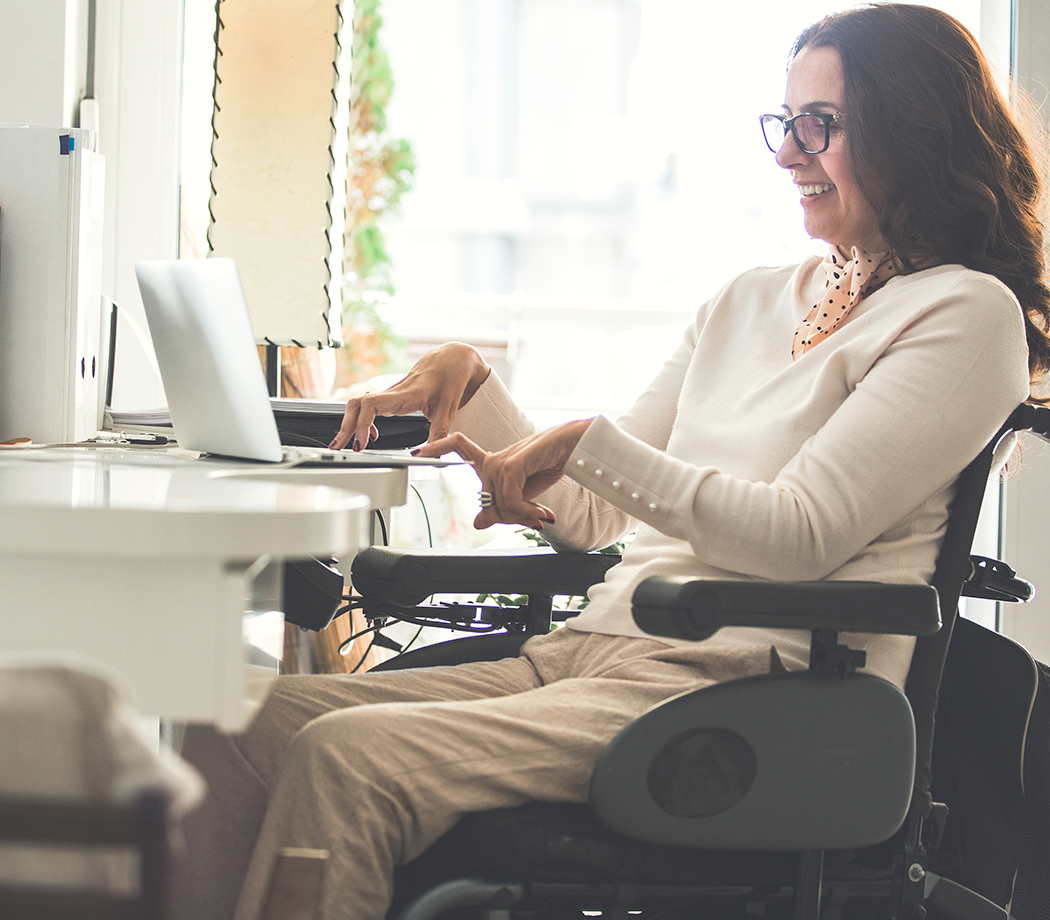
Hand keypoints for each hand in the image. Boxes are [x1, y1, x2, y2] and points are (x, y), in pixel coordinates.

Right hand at [329, 343, 490, 449]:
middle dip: (345, 427)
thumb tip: (432, 459)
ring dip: (349, 424)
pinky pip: (367, 406)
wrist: (453, 360)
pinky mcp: (390, 396)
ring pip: (358, 404)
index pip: (371, 405)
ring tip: (348, 444)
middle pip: (356, 404)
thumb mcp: (448, 411)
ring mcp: (389, 393)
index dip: (361, 424)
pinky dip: (361, 420)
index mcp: (405, 395)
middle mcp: (393, 393)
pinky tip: (370, 435)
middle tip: (339, 447)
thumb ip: (439, 436)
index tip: (362, 443)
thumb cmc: (450, 379)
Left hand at [416, 418, 593, 529]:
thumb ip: (502, 507)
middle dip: (510, 518)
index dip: (437, 447)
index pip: (458, 446)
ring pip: (499, 505)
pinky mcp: (512, 465)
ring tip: (542, 515)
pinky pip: (509, 500)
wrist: (576, 447)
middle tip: (534, 520)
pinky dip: (525, 512)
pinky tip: (541, 513)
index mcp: (493, 462)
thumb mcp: (524, 494)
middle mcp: (493, 459)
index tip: (417, 452)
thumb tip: (478, 522)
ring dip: (523, 516)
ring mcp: (501, 461)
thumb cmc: (551, 464)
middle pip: (487, 501)